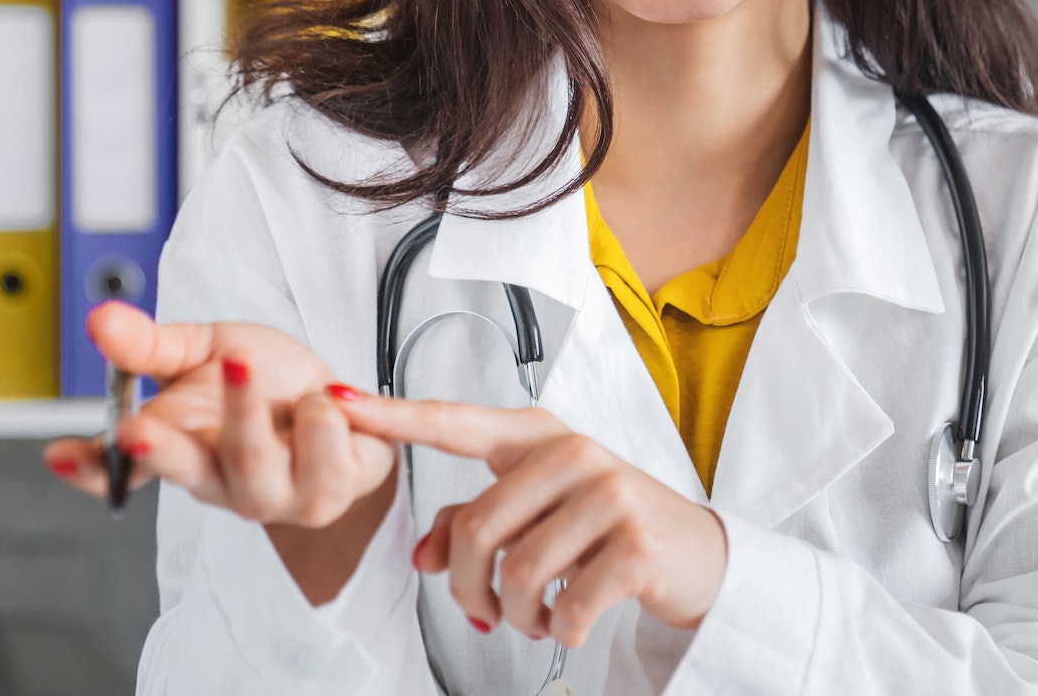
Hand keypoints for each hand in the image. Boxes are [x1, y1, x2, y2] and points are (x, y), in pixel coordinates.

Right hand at [43, 302, 394, 529]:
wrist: (341, 407)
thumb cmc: (269, 383)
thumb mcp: (208, 350)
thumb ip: (154, 344)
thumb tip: (101, 319)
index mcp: (184, 451)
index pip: (124, 470)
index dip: (92, 468)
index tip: (62, 456)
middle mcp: (226, 485)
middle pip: (189, 472)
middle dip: (165, 451)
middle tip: (139, 428)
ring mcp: (279, 496)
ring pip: (262, 466)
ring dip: (272, 415)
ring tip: (297, 389)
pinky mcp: (334, 490)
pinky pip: (336, 454)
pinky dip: (340, 413)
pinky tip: (335, 399)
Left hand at [345, 395, 727, 647]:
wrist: (697, 557)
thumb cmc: (606, 529)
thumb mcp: (539, 515)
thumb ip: (474, 521)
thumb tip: (424, 556)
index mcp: (538, 437)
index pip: (453, 422)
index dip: (393, 416)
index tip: (340, 405)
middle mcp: (572, 453)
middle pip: (476, 530)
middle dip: (471, 590)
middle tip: (486, 613)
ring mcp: (608, 494)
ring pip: (517, 573)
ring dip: (517, 617)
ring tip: (537, 618)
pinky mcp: (636, 544)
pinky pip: (565, 607)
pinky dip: (559, 632)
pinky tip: (571, 624)